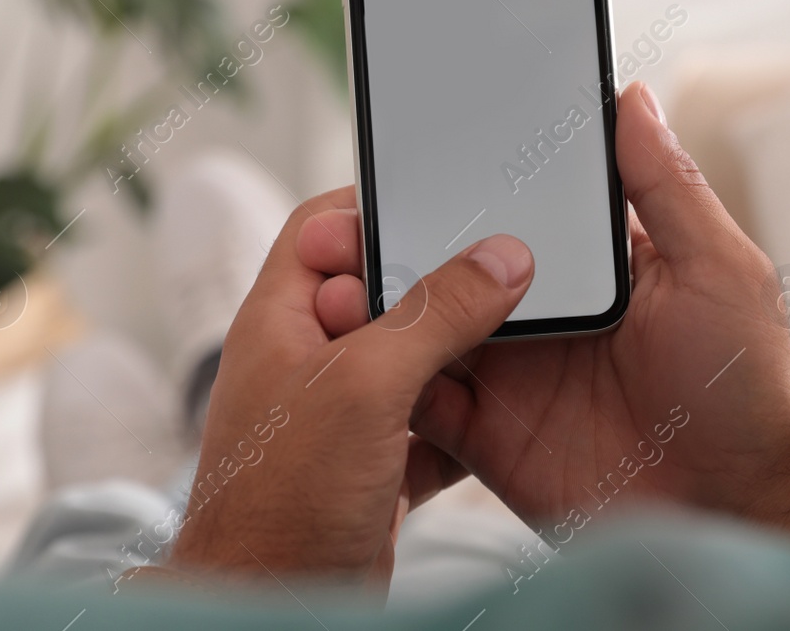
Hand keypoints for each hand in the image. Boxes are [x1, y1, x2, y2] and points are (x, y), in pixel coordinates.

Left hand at [167, 185, 535, 592]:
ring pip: (415, 361)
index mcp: (282, 319)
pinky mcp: (374, 469)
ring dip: (461, 356)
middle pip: (384, 291)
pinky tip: (499, 420)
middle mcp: (308, 361)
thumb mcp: (365, 384)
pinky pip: (432, 426)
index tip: (441, 200)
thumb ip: (436, 314)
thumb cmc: (281, 502)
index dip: (375, 206)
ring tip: (513, 338)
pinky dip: (465, 424)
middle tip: (499, 271)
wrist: (276, 610)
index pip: (323, 228)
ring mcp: (342, 418)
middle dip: (440, 285)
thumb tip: (501, 258)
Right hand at [307, 84, 789, 562]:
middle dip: (401, 237)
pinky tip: (358, 353)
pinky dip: (382, 377)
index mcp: (591, 263)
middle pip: (451, 262)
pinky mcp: (484, 436)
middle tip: (353, 219)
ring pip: (420, 324)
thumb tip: (631, 97)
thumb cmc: (747, 388)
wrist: (733, 512)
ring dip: (380, 303)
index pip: (514, 205)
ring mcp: (508, 371)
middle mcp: (540, 310)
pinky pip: (416, 399)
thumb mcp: (718, 269)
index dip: (466, 179)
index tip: (413, 145)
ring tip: (338, 279)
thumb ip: (667, 186)